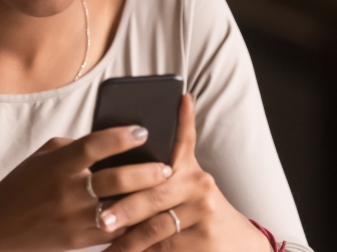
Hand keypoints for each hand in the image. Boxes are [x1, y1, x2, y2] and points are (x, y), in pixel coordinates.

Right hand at [0, 125, 174, 251]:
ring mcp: (74, 217)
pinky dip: (134, 221)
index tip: (143, 130)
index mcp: (58, 164)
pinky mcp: (79, 239)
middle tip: (167, 166)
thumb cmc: (21, 187)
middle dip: (147, 171)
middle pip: (117, 178)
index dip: (121, 136)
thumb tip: (110, 141)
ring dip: (147, 199)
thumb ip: (74, 148)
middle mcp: (68, 190)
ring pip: (122, 207)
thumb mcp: (42, 158)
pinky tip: (149, 214)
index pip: (95, 145)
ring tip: (166, 190)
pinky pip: (115, 230)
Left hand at [99, 94, 271, 251]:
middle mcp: (199, 184)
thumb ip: (162, 167)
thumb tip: (126, 147)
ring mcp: (203, 212)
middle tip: (100, 217)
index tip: (175, 100)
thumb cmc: (197, 210)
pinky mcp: (203, 238)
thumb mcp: (186, 184)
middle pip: (154, 193)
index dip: (180, 119)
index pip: (182, 139)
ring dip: (126, 238)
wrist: (237, 242)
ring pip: (155, 226)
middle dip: (124, 207)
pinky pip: (163, 247)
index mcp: (188, 168)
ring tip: (104, 241)